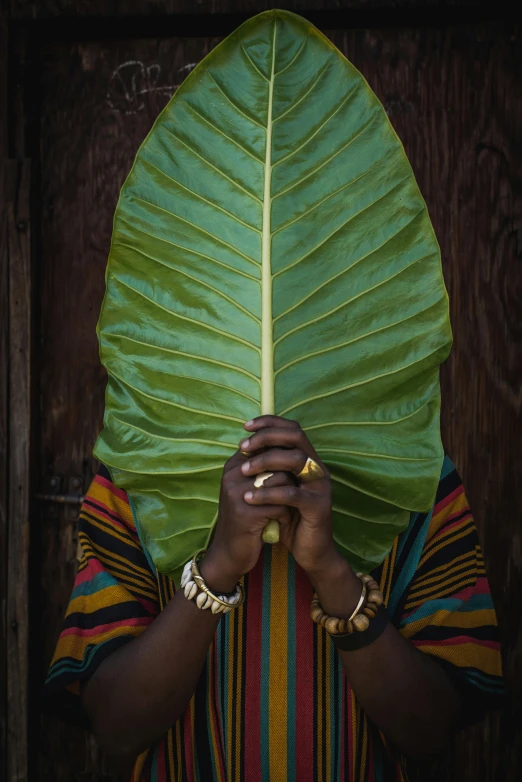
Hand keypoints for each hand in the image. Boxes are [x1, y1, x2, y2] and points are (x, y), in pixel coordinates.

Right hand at [201, 448, 294, 592]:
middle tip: (292, 495)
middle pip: (277, 462)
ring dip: (289, 497)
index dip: (284, 461)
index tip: (290, 477)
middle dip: (290, 479)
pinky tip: (280, 522)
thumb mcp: (248, 489)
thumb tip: (289, 447)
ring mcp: (237, 494)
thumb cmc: (245, 518)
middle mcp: (233, 476)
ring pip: (282, 482)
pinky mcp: (245, 514)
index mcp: (234, 466)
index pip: (267, 446)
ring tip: (284, 508)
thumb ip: (262, 468)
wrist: (229, 553)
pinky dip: (285, 514)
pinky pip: (280, 505)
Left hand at [239, 415, 340, 576]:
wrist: (310, 552)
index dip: (270, 423)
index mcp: (309, 460)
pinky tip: (250, 497)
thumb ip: (268, 469)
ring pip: (295, 460)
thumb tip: (245, 447)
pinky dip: (268, 493)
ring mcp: (321, 486)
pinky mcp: (319, 506)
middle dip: (267, 437)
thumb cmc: (291, 519)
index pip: (292, 429)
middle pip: (295, 437)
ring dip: (265, 462)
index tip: (246, 427)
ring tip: (243, 471)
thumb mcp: (277, 489)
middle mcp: (318, 467)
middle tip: (244, 447)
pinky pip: (292, 494)